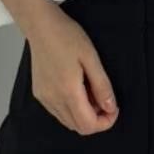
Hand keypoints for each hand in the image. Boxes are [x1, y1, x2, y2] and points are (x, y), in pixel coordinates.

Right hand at [26, 4, 118, 134]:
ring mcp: (44, 98)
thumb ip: (102, 86)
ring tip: (91, 91)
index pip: (88, 125)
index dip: (105, 122)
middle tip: (104, 98)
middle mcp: (53, 99)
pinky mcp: (39, 94)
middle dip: (96, 119)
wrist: (40, 26)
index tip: (114, 108)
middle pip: (78, 127)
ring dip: (84, 115)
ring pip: (68, 122)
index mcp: (68, 91)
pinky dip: (72, 109)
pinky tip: (77, 90)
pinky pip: (58, 112)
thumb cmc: (67, 36)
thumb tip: (110, 108)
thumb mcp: (91, 58)